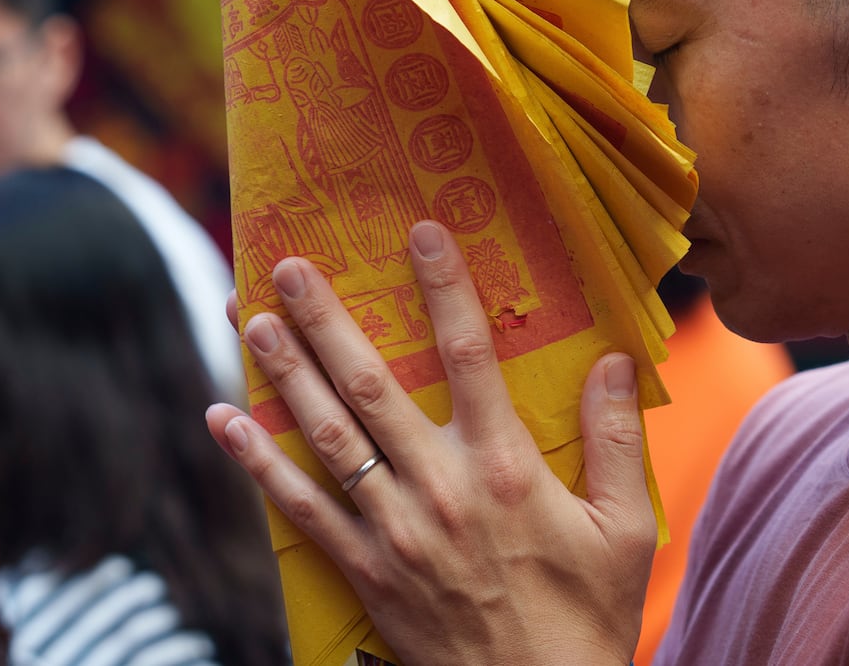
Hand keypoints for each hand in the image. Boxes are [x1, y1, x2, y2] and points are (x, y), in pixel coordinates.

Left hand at [207, 220, 655, 665]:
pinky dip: (257, 464)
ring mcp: (394, 531)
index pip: (470, 356)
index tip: (420, 232)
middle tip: (288, 266)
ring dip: (284, 374)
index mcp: (507, 468)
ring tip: (251, 319)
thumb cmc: (585, 617)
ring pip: (326, 437)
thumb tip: (612, 359)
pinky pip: (299, 510)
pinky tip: (223, 420)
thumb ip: (618, 440)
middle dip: (327, 321)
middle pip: (372, 387)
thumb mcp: (625, 529)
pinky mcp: (364, 571)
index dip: (444, 289)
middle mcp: (441, 489)